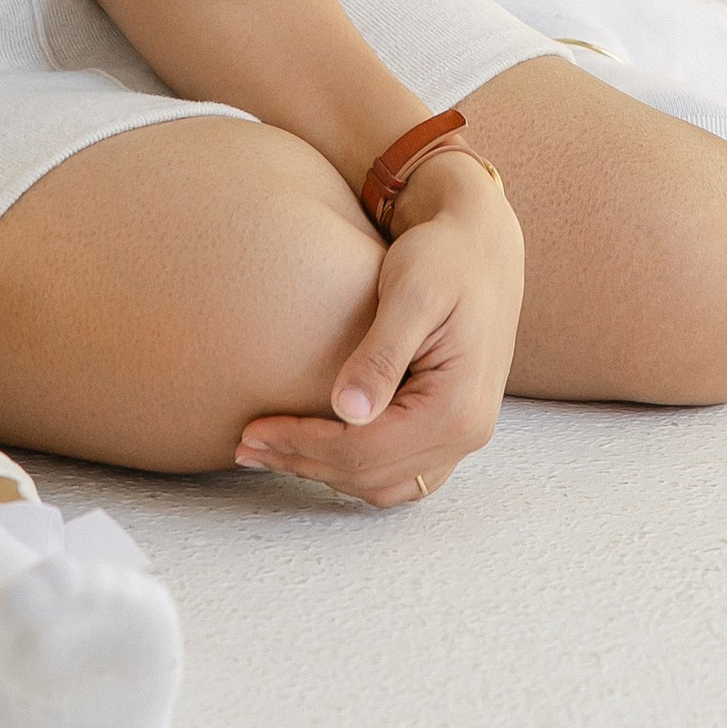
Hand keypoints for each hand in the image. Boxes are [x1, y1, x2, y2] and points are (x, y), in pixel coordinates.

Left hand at [235, 151, 523, 508]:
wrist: (481, 243)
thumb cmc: (443, 256)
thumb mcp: (411, 295)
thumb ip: (381, 355)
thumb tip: (347, 412)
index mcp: (457, 407)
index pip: (366, 450)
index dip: (304, 444)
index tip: (253, 430)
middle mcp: (467, 433)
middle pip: (370, 474)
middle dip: (304, 461)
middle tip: (245, 445)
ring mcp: (463, 435)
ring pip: (384, 483)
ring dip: (325, 473)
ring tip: (270, 452)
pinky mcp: (452, 426)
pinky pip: (400, 472)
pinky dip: (355, 469)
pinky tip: (316, 449)